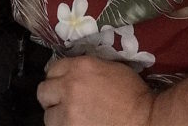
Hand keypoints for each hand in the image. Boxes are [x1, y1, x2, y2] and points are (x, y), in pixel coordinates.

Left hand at [37, 56, 154, 125]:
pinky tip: (76, 125)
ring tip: (71, 119)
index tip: (63, 85)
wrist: (144, 120)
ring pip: (47, 115)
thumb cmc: (133, 94)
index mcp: (81, 66)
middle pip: (43, 91)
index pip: (52, 69)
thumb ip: (86, 68)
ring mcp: (68, 111)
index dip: (58, 78)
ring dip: (57, 116)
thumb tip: (71, 73)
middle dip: (52, 97)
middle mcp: (69, 86)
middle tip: (63, 103)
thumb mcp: (110, 68)